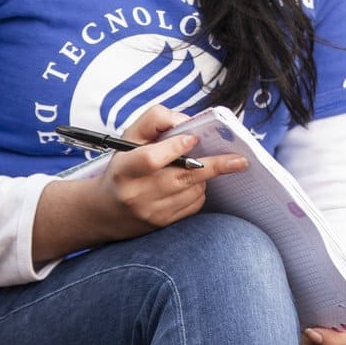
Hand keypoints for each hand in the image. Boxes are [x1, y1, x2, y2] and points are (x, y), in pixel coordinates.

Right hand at [33, 106, 248, 262]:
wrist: (105, 210)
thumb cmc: (123, 166)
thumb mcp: (129, 138)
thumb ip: (155, 120)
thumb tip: (185, 121)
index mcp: (124, 170)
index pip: (150, 159)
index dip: (174, 148)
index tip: (194, 138)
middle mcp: (136, 193)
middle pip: (182, 177)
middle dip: (214, 166)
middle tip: (240, 160)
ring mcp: (151, 212)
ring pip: (193, 189)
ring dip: (203, 176)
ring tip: (195, 167)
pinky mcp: (164, 224)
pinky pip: (194, 204)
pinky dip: (199, 190)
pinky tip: (189, 183)